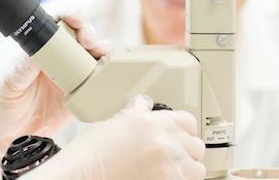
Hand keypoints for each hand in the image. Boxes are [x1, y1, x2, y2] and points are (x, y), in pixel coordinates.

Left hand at [0, 14, 108, 178]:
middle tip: (89, 41)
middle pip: (81, 37)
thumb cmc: (4, 104)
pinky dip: (107, 74)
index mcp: (40, 50)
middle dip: (90, 33)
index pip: (58, 26)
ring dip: (103, 50)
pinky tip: (108, 73)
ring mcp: (71, 76)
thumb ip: (22, 70)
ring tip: (102, 55)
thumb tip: (35, 55)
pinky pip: (97, 81)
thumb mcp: (10, 84)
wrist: (11, 135)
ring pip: (93, 56)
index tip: (76, 20)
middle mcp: (58, 59)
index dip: (71, 18)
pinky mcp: (80, 94)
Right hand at [24, 95, 205, 179]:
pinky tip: (166, 178)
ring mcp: (167, 167)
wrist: (80, 177)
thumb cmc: (89, 156)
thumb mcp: (110, 124)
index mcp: (150, 122)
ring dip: (187, 168)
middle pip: (196, 145)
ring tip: (172, 170)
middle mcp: (162, 143)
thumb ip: (133, 114)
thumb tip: (142, 105)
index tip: (180, 134)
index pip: (187, 121)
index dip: (184, 128)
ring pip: (197, 168)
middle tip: (173, 153)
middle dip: (187, 149)